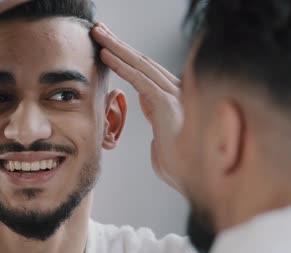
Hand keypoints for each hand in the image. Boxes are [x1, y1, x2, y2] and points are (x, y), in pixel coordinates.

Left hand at [91, 23, 184, 193]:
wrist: (193, 182)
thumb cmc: (180, 168)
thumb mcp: (163, 146)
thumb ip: (158, 130)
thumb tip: (153, 126)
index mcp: (172, 100)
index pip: (145, 72)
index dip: (126, 57)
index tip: (107, 48)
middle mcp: (175, 92)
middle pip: (142, 62)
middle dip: (119, 45)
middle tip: (99, 31)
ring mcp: (173, 95)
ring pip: (140, 64)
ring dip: (116, 48)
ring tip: (97, 34)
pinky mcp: (167, 103)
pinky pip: (140, 79)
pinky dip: (122, 65)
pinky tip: (106, 55)